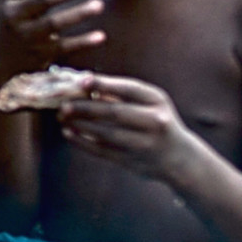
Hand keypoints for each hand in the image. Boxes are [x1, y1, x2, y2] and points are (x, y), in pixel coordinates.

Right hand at [0, 0, 105, 59]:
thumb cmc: (12, 24)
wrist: (0, 62)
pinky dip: (83, 42)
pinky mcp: (38, 55)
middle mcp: (13, 17)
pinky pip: (64, 46)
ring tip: (99, 4)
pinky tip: (100, 36)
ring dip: (78, 13)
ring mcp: (25, 36)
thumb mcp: (11, 2)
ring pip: (54, 22)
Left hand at [58, 73, 200, 180]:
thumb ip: (119, 92)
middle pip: (114, 112)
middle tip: (64, 104)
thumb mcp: (148, 102)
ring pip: (106, 133)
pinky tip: (68, 133)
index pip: (128, 89)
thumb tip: (81, 82)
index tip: (81, 80)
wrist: (178, 157)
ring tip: (62, 117)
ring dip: (80, 124)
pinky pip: (103, 151)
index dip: (103, 84)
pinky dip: (83, 142)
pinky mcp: (134, 161)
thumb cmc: (155, 120)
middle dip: (85, 107)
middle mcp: (155, 121)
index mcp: (157, 100)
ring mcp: (145, 143)